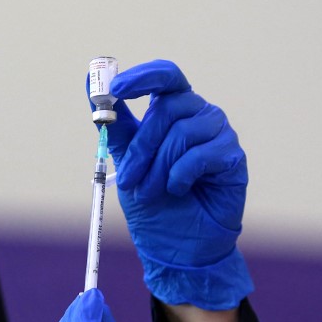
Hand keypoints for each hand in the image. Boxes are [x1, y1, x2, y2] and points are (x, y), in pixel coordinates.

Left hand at [91, 59, 252, 309]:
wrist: (177, 246)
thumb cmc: (154, 202)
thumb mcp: (126, 160)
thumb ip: (115, 125)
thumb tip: (89, 85)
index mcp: (174, 110)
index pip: (165, 76)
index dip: (142, 77)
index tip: (114, 89)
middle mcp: (199, 115)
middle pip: (168, 108)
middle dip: (141, 147)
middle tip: (127, 180)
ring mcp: (219, 134)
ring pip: (182, 133)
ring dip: (157, 168)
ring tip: (151, 192)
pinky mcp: (232, 157)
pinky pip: (200, 156)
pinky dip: (180, 176)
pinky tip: (179, 190)